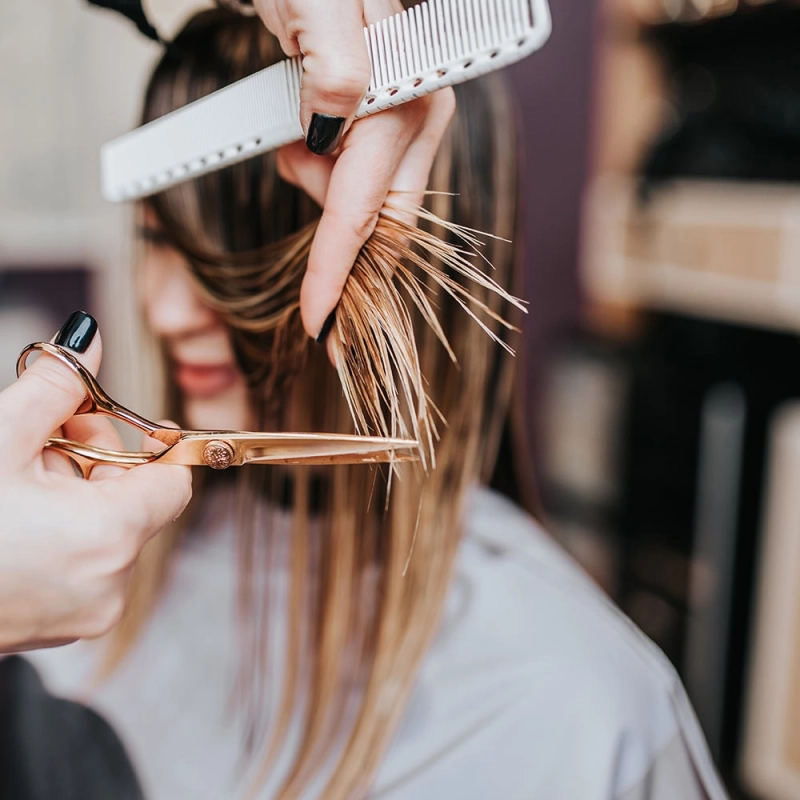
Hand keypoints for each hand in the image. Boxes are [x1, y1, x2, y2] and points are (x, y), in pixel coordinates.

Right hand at [0, 313, 191, 651]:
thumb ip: (54, 386)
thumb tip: (88, 341)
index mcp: (109, 539)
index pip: (174, 484)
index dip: (159, 445)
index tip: (141, 421)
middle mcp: (108, 586)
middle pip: (136, 502)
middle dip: (100, 457)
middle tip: (55, 427)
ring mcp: (81, 614)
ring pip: (106, 532)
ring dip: (74, 492)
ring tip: (18, 470)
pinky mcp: (52, 627)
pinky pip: (81, 564)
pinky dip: (62, 531)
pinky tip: (15, 511)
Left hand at [252, 0, 455, 340]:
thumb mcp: (318, 3)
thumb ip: (337, 67)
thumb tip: (334, 127)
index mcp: (407, 99)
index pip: (366, 209)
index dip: (338, 271)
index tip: (319, 323)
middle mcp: (416, 116)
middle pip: (382, 223)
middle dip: (342, 258)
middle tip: (314, 290)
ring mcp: (405, 121)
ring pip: (368, 202)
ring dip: (320, 193)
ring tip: (291, 140)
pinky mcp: (385, 121)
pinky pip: (361, 179)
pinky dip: (326, 180)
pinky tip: (305, 142)